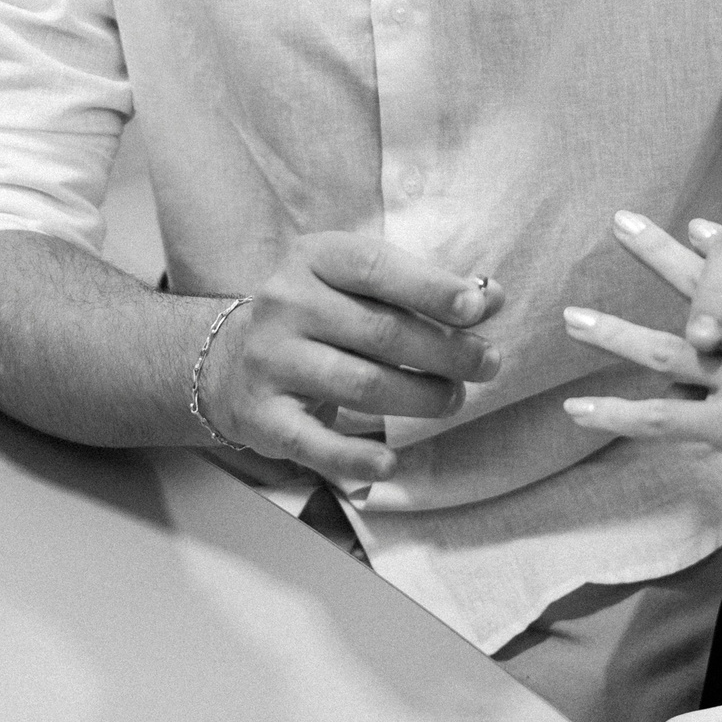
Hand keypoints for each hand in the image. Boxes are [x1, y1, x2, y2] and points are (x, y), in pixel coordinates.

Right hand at [199, 232, 504, 481]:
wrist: (229, 362)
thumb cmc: (319, 317)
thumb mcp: (362, 288)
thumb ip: (425, 289)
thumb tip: (491, 296)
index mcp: (313, 258)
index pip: (376, 266)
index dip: (431, 287)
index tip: (478, 308)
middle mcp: (286, 304)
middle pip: (379, 332)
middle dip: (444, 352)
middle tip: (486, 364)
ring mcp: (270, 361)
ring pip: (359, 384)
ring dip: (419, 397)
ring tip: (453, 399)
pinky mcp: (262, 417)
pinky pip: (314, 442)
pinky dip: (355, 458)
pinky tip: (390, 463)